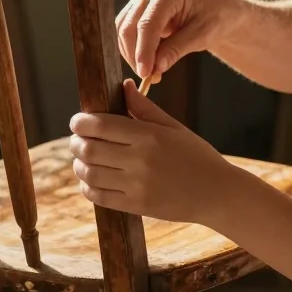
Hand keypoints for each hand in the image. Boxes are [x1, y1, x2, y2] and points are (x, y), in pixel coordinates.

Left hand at [69, 79, 236, 224]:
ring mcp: (137, 186)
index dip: (81, 122)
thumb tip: (124, 86)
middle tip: (77, 139)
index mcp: (149, 136)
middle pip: (89, 149)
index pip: (101, 125)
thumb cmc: (196, 155)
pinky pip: (99, 197)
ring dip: (79, 165)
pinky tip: (90, 180)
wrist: (216, 193)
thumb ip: (145, 108)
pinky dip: (87, 187)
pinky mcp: (136, 206)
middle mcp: (140, 161)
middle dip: (76, 142)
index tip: (77, 121)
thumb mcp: (173, 127)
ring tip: (82, 159)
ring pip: (89, 174)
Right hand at [115, 0, 235, 78]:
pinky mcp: (137, 11)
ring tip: (151, 72)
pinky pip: (127, 32)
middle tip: (149, 77)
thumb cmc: (214, 19)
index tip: (145, 73)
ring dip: (132, 54)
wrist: (216, 12)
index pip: (147, 24)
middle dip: (136, 55)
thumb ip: (177, 49)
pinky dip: (133, 50)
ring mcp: (141, 0)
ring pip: (124, 30)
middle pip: (130, 27)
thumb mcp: (202, 35)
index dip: (144, 51)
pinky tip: (148, 62)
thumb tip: (156, 67)